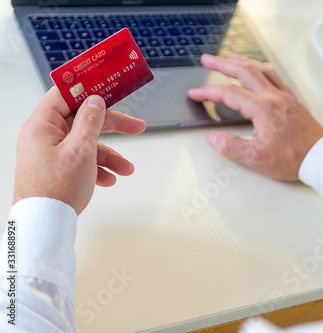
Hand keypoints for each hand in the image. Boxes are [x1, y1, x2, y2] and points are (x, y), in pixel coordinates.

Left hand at [14, 87, 146, 214]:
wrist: (43, 224)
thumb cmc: (55, 189)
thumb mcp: (81, 150)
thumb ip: (90, 122)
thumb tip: (95, 102)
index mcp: (42, 125)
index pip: (64, 94)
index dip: (87, 88)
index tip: (106, 86)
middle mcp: (43, 136)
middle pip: (82, 120)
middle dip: (111, 126)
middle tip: (135, 127)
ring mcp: (49, 153)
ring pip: (85, 143)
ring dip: (108, 154)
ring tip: (126, 168)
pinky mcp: (55, 168)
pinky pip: (80, 160)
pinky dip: (96, 167)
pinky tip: (108, 179)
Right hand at [189, 53, 322, 180]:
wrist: (320, 158)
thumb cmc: (293, 158)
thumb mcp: (256, 158)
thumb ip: (231, 146)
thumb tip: (214, 138)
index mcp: (263, 108)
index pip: (229, 94)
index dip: (209, 92)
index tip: (196, 93)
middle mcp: (274, 97)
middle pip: (244, 72)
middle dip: (222, 64)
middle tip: (208, 59)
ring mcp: (285, 97)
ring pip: (261, 71)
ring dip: (243, 62)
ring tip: (230, 58)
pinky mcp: (293, 101)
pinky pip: (275, 77)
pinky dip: (262, 70)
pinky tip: (259, 72)